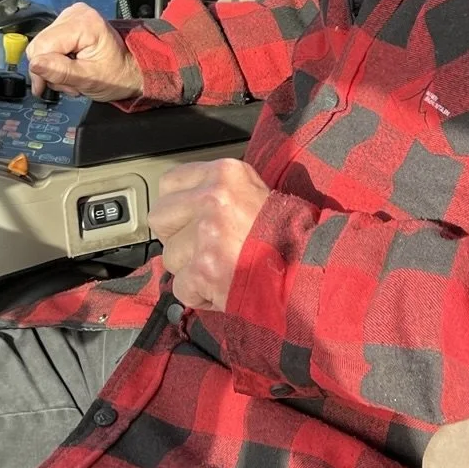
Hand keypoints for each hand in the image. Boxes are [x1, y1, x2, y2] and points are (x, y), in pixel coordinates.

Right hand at [25, 3, 143, 100]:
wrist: (130, 70)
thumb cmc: (116, 76)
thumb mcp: (89, 79)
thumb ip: (61, 72)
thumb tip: (35, 65)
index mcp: (83, 23)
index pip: (43, 46)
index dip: (39, 70)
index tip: (46, 88)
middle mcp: (75, 13)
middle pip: (40, 45)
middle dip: (49, 69)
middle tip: (68, 83)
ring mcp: (71, 15)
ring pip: (42, 46)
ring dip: (53, 67)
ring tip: (72, 77)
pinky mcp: (67, 22)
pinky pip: (49, 43)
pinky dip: (56, 59)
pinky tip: (70, 66)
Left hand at [150, 158, 270, 311]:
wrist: (309, 269)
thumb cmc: (284, 234)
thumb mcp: (253, 190)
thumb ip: (216, 191)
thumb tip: (181, 205)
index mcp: (224, 173)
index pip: (168, 183)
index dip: (178, 207)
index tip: (191, 220)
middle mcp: (213, 198)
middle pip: (159, 218)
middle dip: (177, 238)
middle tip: (205, 247)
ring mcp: (208, 234)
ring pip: (169, 257)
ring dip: (190, 269)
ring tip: (222, 267)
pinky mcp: (205, 269)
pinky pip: (180, 288)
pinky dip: (199, 294)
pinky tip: (222, 286)